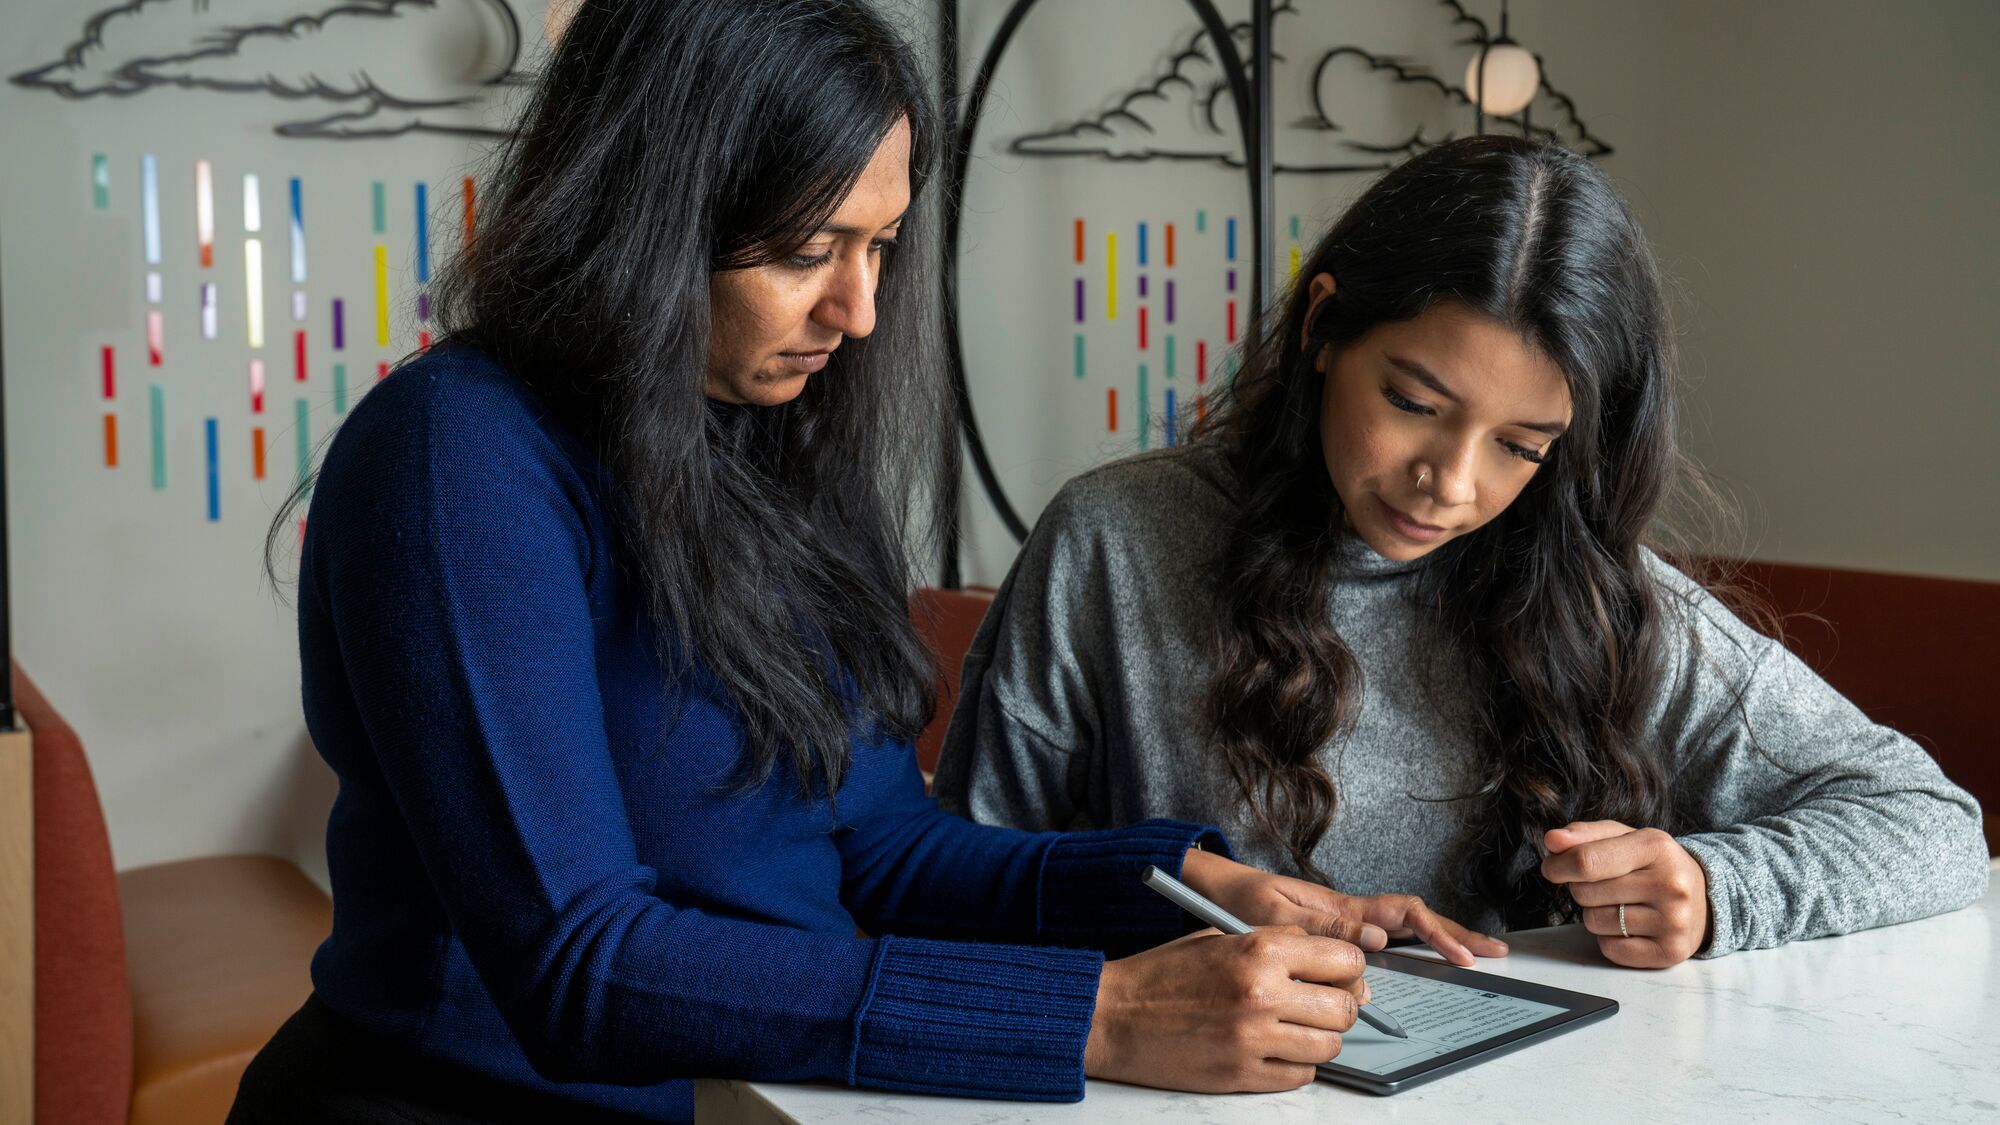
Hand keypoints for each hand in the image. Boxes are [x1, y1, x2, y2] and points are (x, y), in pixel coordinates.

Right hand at [1084, 925, 1366, 1092]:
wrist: (1115, 1016)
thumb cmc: (1163, 974)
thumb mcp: (1220, 936)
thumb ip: (1276, 942)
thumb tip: (1330, 961)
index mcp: (1259, 950)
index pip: (1345, 960)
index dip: (1348, 968)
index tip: (1340, 974)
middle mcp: (1262, 993)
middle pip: (1345, 1008)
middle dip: (1340, 1006)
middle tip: (1320, 1003)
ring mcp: (1254, 1039)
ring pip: (1329, 1046)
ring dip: (1320, 1038)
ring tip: (1296, 1028)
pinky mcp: (1243, 1074)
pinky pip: (1301, 1076)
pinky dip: (1296, 1065)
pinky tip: (1275, 1049)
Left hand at [1179, 849, 1507, 966]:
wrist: (1215, 889)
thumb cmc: (1240, 899)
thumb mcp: (1275, 915)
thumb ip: (1324, 927)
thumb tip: (1380, 940)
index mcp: (1342, 905)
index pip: (1404, 914)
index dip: (1437, 933)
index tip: (1460, 955)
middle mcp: (1351, 910)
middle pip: (1416, 918)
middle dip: (1456, 933)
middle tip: (1493, 951)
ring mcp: (1347, 918)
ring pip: (1406, 926)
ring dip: (1441, 937)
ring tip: (1475, 952)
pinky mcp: (1336, 929)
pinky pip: (1385, 935)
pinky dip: (1414, 943)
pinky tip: (1429, 954)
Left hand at [1540, 821, 1712, 967]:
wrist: (1702, 897)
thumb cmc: (1652, 864)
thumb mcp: (1623, 837)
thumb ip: (1584, 835)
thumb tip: (1552, 840)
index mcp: (1655, 847)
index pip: (1586, 860)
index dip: (1558, 866)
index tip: (1552, 868)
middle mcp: (1670, 884)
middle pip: (1585, 892)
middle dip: (1582, 888)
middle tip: (1606, 885)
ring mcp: (1673, 921)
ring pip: (1594, 922)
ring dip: (1596, 914)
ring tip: (1621, 904)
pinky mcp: (1670, 952)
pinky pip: (1610, 949)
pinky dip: (1609, 939)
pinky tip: (1630, 926)